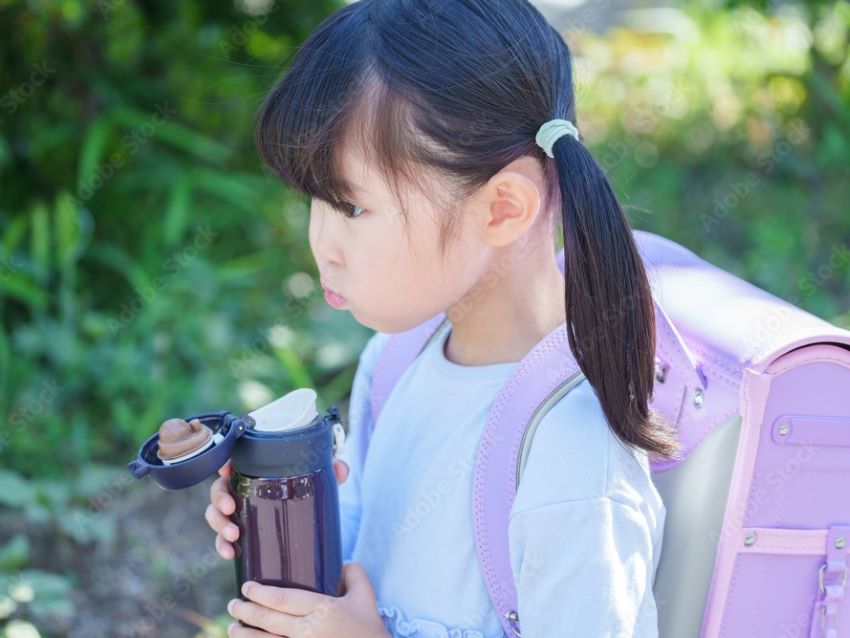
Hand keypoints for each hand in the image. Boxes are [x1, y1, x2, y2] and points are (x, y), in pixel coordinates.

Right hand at [205, 458, 349, 559]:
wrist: (309, 523)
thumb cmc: (307, 493)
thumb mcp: (319, 481)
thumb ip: (332, 471)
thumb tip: (340, 469)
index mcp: (256, 473)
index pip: (234, 462)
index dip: (225, 463)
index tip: (227, 469)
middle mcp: (243, 491)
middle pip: (219, 490)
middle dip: (219, 500)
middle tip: (231, 509)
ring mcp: (238, 513)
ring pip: (215, 515)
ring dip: (219, 525)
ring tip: (234, 536)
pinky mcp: (239, 534)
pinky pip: (222, 540)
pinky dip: (222, 546)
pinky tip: (231, 554)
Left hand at [226, 562, 389, 637]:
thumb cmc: (369, 631)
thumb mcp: (366, 598)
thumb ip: (354, 575)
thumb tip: (341, 563)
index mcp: (323, 611)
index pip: (282, 599)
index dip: (260, 592)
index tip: (247, 587)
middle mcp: (309, 632)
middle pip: (268, 620)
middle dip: (246, 611)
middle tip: (234, 603)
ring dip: (244, 635)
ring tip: (233, 626)